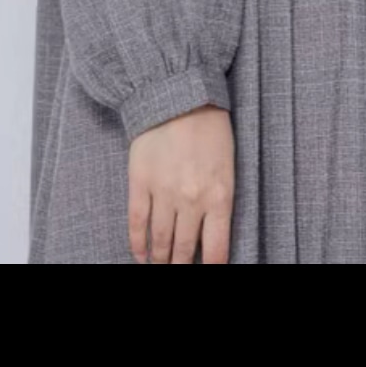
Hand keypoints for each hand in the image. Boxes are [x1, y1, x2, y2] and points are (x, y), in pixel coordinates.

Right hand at [129, 105, 234, 263]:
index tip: (209, 272)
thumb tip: (211, 234)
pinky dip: (138, 243)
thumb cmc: (210, 127)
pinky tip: (140, 255)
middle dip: (182, 267)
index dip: (213, 267)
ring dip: (161, 260)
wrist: (179, 94)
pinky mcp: (140, 182)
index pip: (217, 249)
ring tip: (161, 267)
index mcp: (220, 196)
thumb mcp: (228, 166)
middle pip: (185, 249)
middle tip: (181, 271)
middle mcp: (191, 200)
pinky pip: (137, 222)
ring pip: (161, 240)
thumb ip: (220, 200)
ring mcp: (163, 192)